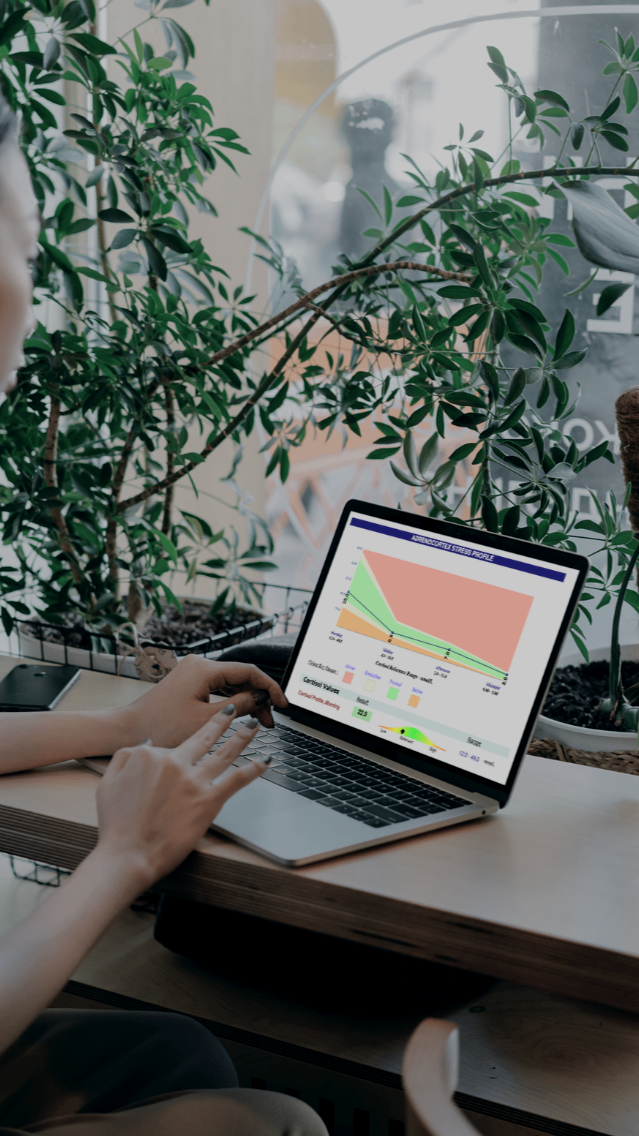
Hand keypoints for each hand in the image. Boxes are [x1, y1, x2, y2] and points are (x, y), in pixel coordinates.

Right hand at [96, 703, 268, 886]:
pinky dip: (254, 768)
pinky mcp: (209, 801)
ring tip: (253, 726)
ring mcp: (194, 781)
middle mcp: (175, 762)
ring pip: (224, 752)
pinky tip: (265, 761)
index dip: (176, 754)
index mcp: (150, 755)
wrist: (128, 855)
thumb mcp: (108, 782)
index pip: (171, 746)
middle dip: (221, 721)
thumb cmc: (116, 825)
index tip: (182, 755)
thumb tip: (147, 745)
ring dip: (242, 736)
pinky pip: (237, 779)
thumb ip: (125, 758)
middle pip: (204, 737)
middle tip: (233, 711)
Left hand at [118, 654, 286, 749]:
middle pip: (241, 676)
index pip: (249, 671)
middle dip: (259, 698)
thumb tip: (261, 699)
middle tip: (270, 721)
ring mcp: (193, 672)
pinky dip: (232, 701)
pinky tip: (241, 716)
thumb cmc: (161, 727)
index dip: (269, 687)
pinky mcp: (189, 683)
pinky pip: (218, 687)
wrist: (129, 730)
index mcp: (204, 668)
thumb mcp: (206, 720)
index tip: (282, 703)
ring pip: (231, 683)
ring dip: (246, 701)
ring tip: (259, 722)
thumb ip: (239, 706)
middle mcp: (199, 664)